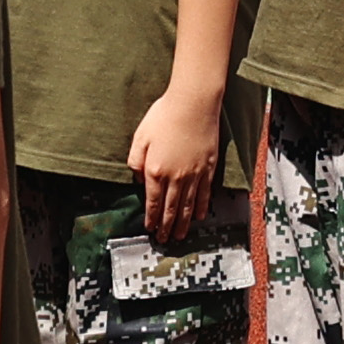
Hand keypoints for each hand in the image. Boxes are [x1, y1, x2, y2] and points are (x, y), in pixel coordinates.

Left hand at [127, 89, 222, 248]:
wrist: (193, 104)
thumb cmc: (164, 116)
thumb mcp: (140, 137)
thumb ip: (135, 161)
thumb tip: (139, 179)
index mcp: (155, 170)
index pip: (152, 201)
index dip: (151, 217)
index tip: (150, 229)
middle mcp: (175, 177)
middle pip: (170, 208)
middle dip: (166, 226)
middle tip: (164, 240)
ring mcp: (193, 174)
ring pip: (187, 205)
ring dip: (183, 223)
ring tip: (180, 235)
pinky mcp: (208, 168)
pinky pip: (204, 194)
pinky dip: (201, 207)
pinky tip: (200, 216)